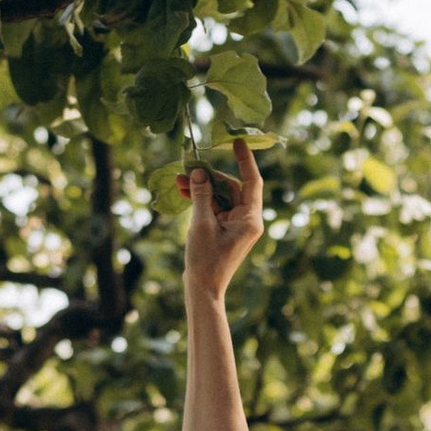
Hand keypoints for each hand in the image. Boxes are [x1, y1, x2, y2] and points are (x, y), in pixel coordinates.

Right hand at [176, 141, 263, 299]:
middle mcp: (247, 220)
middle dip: (209, 177)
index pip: (252, 181)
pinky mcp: (225, 230)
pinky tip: (184, 191)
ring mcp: (236, 225)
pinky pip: (215, 207)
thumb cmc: (205, 261)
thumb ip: (201, 195)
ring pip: (220, 196)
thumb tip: (199, 172)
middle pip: (231, 187)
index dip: (245, 160)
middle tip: (187, 168)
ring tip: (179, 181)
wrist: (203, 289)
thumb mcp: (201, 224)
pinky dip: (201, 200)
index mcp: (250, 219)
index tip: (236, 141)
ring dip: (201, 187)